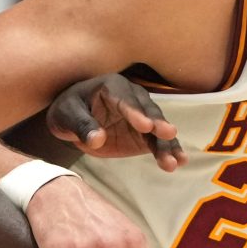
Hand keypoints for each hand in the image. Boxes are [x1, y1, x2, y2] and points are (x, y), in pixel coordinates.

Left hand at [48, 74, 184, 171]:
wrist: (74, 119)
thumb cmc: (68, 111)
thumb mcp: (66, 115)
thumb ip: (81, 126)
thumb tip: (96, 139)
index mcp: (112, 86)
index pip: (124, 99)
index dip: (135, 112)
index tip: (145, 126)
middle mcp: (132, 97)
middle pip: (148, 111)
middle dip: (158, 124)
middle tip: (168, 134)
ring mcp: (141, 115)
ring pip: (158, 128)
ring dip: (167, 144)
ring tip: (174, 161)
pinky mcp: (145, 133)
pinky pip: (159, 141)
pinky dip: (169, 150)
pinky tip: (180, 161)